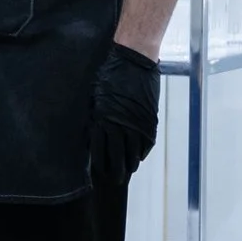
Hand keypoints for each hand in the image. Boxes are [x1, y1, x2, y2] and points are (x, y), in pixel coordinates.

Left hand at [88, 43, 160, 187]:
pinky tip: (139, 157)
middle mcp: (119, 124)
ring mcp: (136, 121)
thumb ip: (94, 116)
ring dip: (131, 163)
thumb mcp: (94, 96)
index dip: (99, 164)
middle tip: (115, 180)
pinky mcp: (150, 116)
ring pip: (134, 151)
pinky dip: (143, 151)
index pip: (99, 150)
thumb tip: (92, 133)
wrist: (133, 60)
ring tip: (128, 172)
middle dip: (116, 170)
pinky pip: (147, 140)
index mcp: (102, 119)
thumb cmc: (109, 74)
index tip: (98, 173)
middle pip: (118, 156)